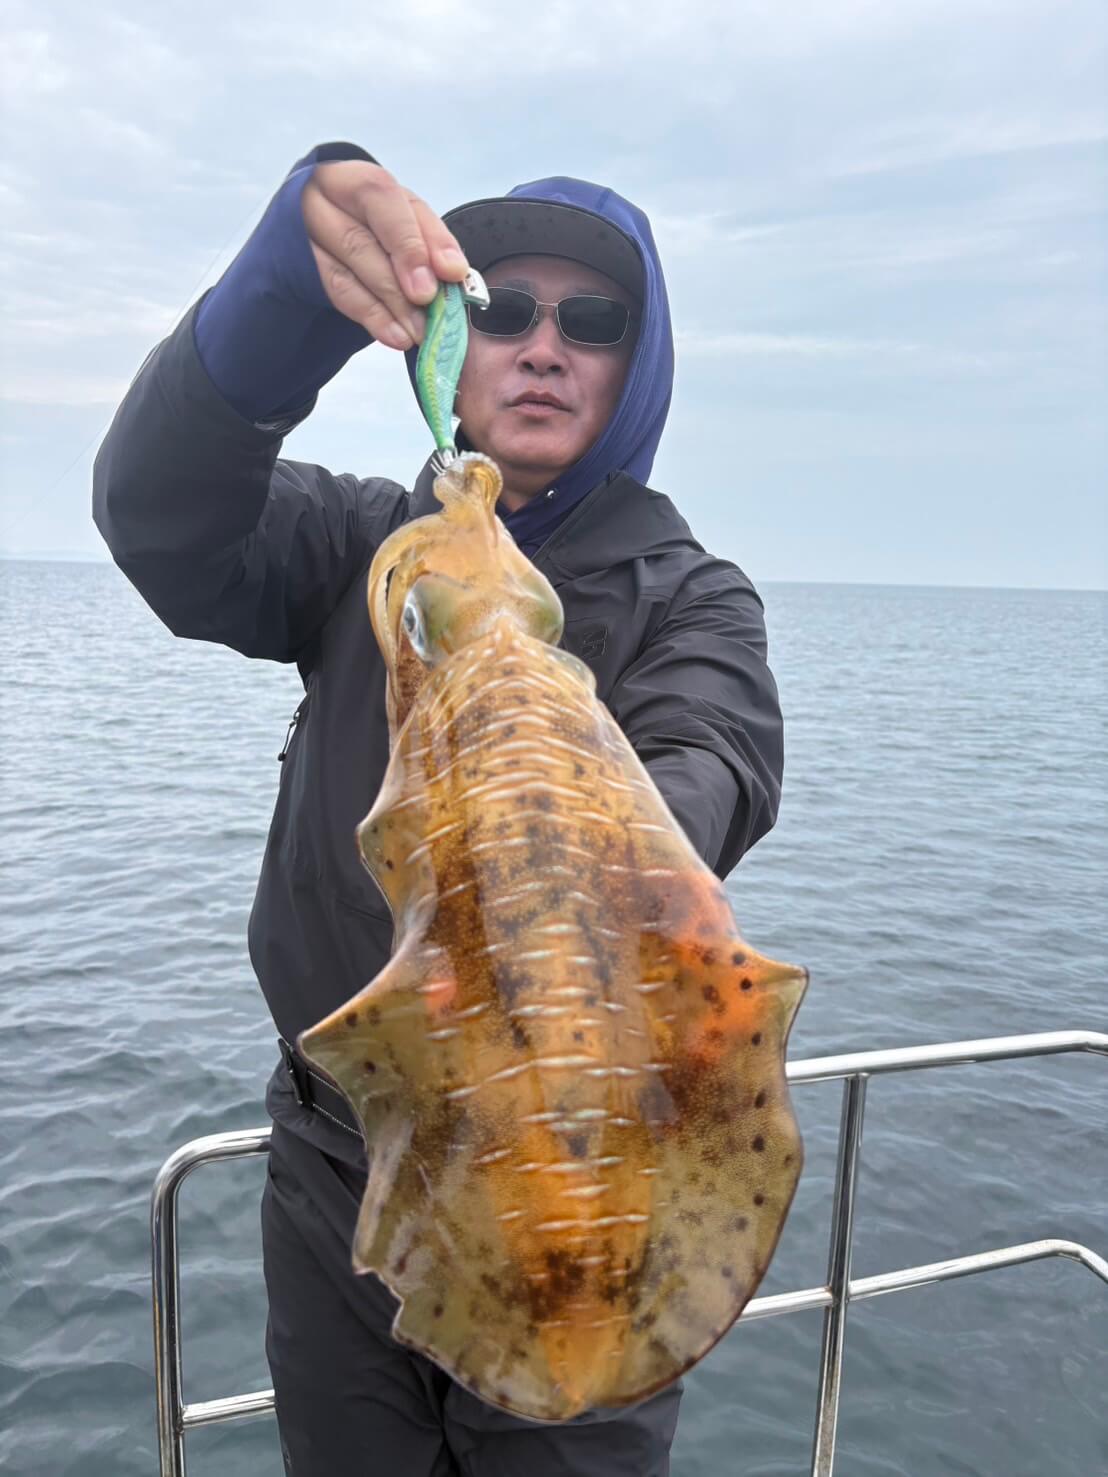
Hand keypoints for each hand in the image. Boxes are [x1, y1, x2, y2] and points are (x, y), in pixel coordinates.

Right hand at [302, 161, 469, 351]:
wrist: (314, 249)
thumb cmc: (367, 234)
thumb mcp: (398, 227)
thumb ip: (425, 243)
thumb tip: (455, 272)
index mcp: (353, 179)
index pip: (384, 196)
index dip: (418, 234)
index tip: (451, 271)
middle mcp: (322, 196)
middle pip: (363, 228)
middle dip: (405, 266)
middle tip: (430, 301)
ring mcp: (301, 229)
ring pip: (351, 259)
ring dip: (392, 300)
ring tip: (419, 330)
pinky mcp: (296, 265)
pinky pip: (336, 288)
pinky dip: (370, 314)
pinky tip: (395, 335)